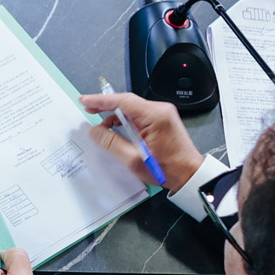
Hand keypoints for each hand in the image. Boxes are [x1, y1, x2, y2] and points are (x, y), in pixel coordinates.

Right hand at [79, 90, 205, 191]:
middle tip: (88, 109)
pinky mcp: (162, 120)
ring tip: (101, 126)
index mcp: (155, 115)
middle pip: (127, 102)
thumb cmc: (168, 168)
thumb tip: (95, 131)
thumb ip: (111, 143)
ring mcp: (162, 114)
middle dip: (105, 106)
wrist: (189, 174)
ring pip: (132, 109)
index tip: (85, 100)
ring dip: (115, 115)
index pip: (122, 101)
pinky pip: (138, 116)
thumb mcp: (134, 159)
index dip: (101, 100)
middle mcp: (160, 110)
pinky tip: (116, 130)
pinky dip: (125, 121)